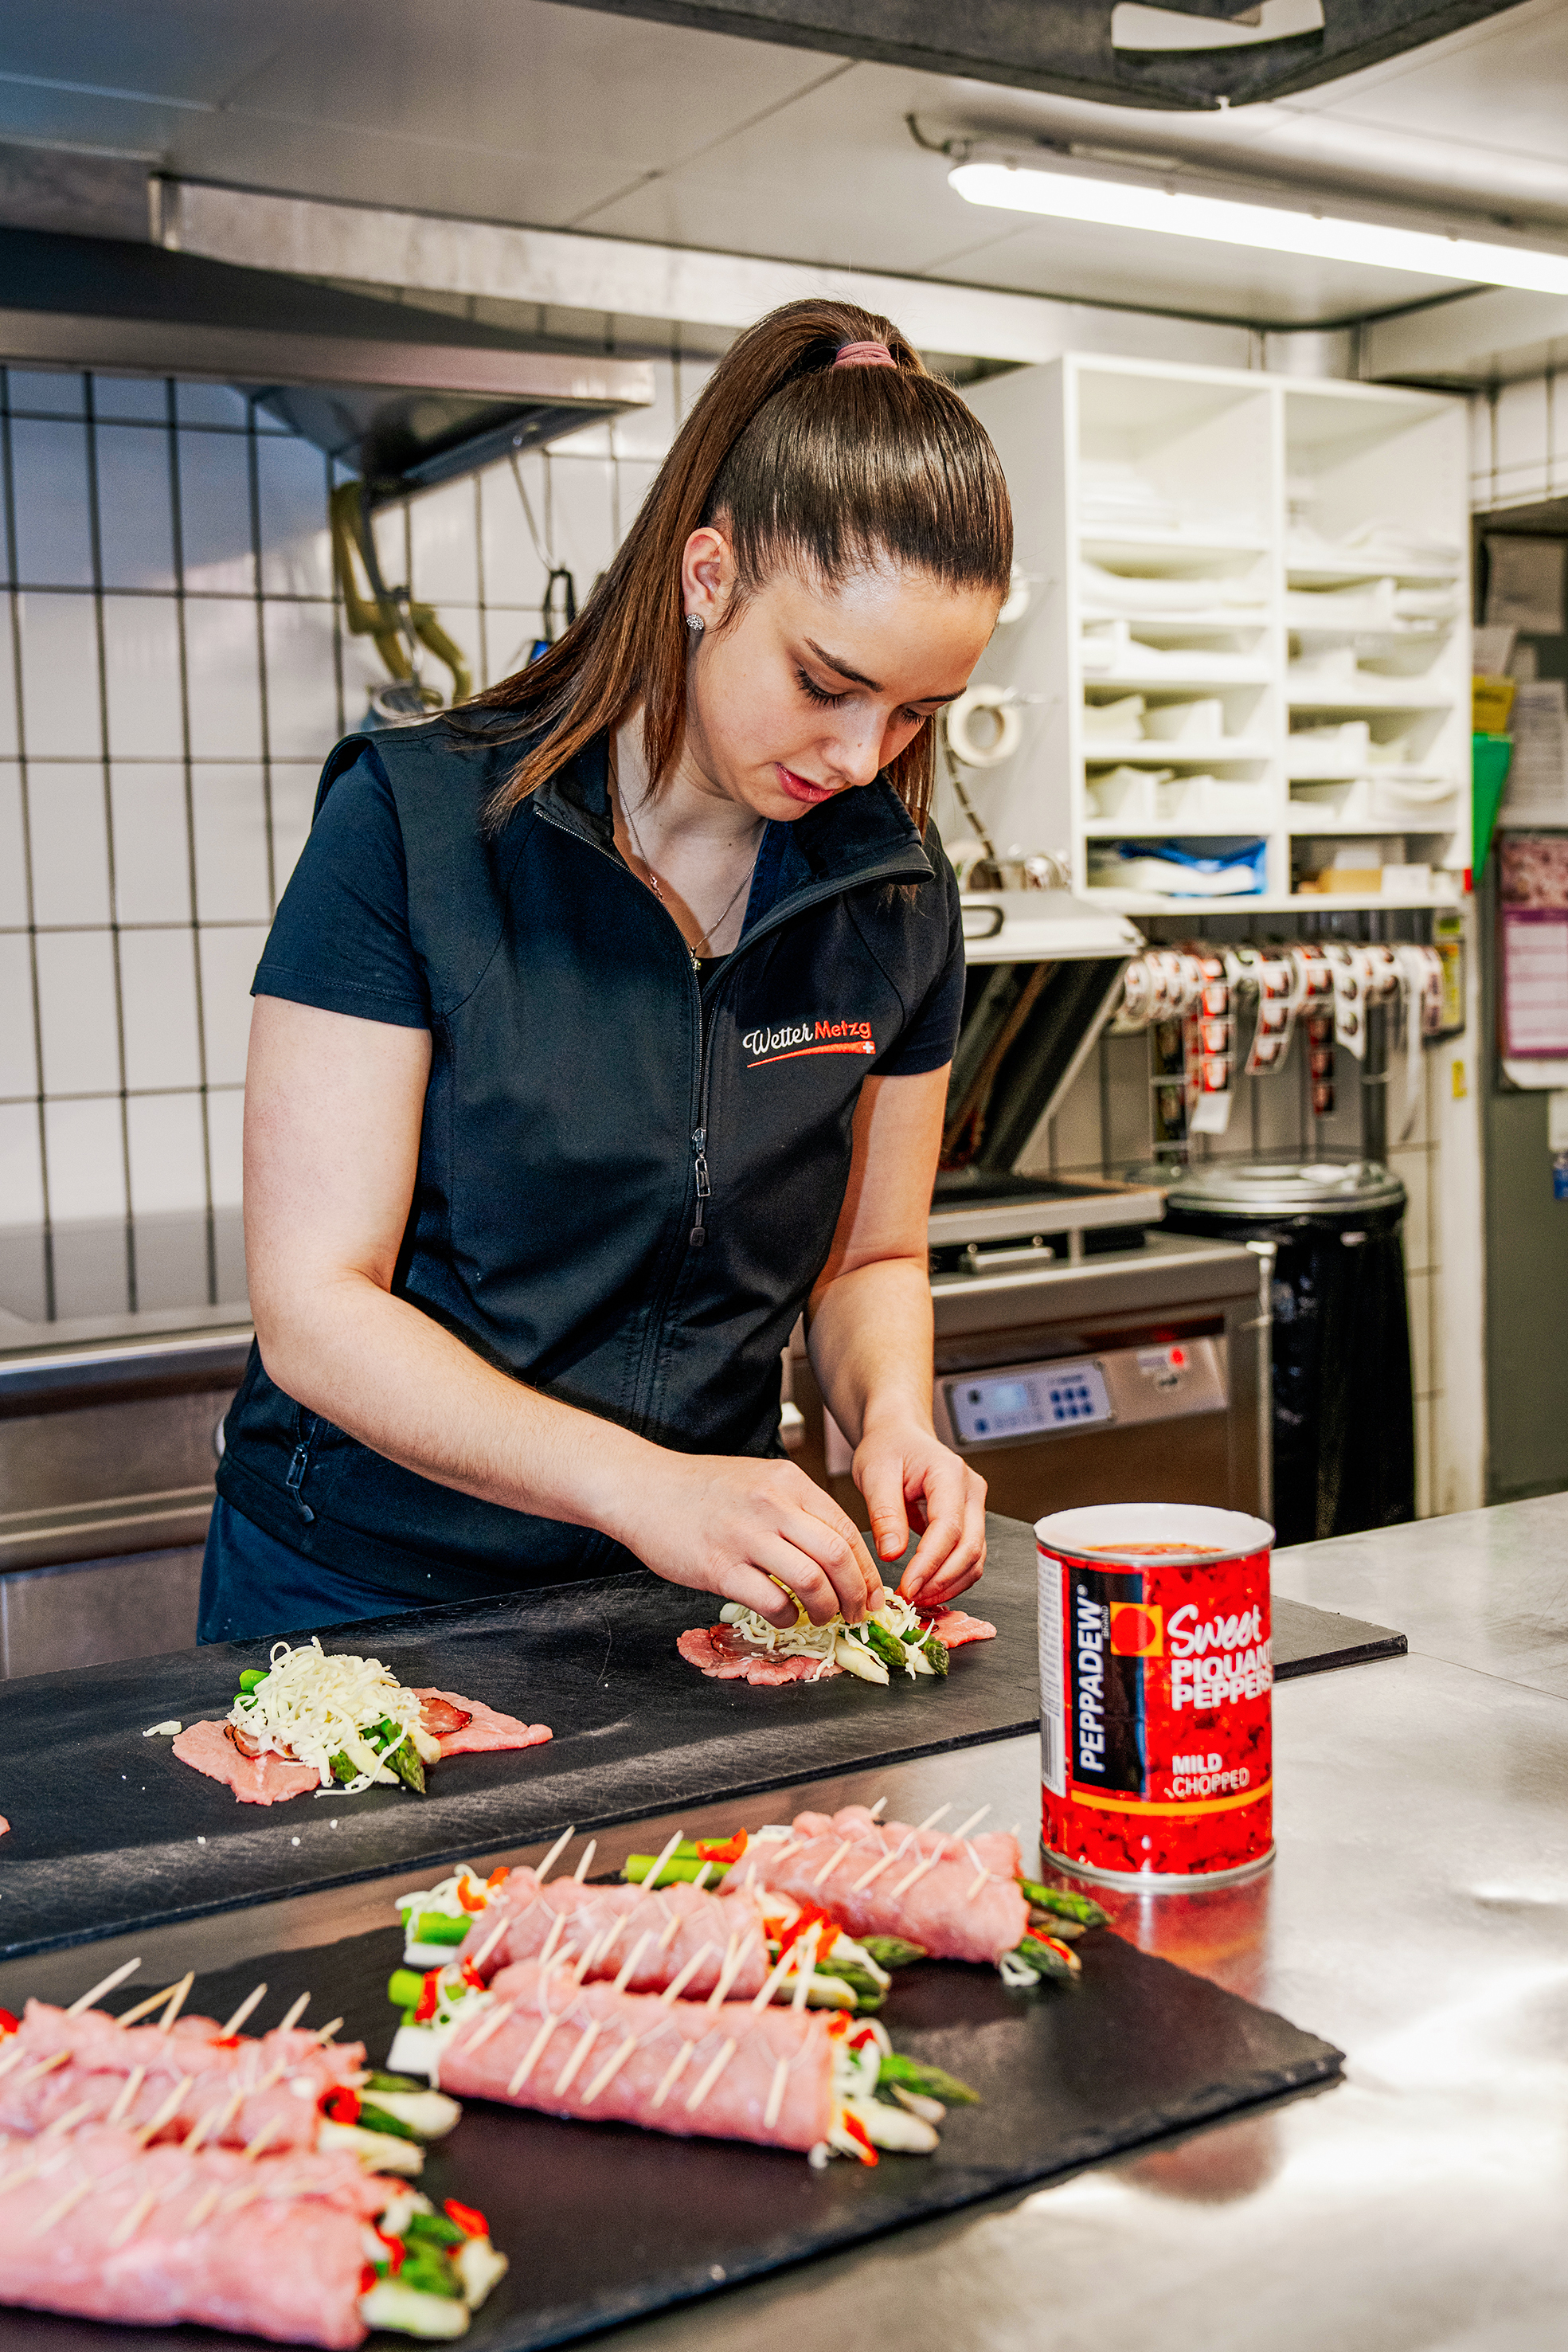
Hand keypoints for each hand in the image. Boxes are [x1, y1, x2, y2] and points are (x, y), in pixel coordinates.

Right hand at [614, 1450, 883, 1628]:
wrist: (641, 1488)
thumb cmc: (700, 1489)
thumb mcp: (758, 1481)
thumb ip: (796, 1508)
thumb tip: (837, 1552)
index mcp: (788, 1482)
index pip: (847, 1529)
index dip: (866, 1569)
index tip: (872, 1593)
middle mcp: (772, 1505)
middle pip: (838, 1556)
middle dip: (856, 1594)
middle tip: (856, 1614)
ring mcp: (745, 1536)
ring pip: (811, 1580)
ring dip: (825, 1608)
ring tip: (822, 1618)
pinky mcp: (719, 1567)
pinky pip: (771, 1600)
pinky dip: (787, 1616)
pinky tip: (786, 1617)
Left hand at [852, 1418, 986, 1607]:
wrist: (899, 1435)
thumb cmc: (888, 1447)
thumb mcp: (874, 1473)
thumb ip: (884, 1513)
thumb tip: (892, 1553)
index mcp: (949, 1473)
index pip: (948, 1526)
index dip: (930, 1562)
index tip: (908, 1586)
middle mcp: (970, 1491)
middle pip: (970, 1547)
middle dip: (942, 1579)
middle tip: (911, 1597)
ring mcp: (973, 1507)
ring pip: (975, 1558)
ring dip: (950, 1584)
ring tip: (918, 1598)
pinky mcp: (968, 1521)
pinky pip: (968, 1557)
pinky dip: (952, 1577)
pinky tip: (928, 1588)